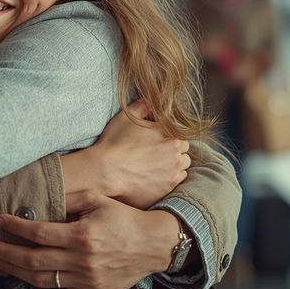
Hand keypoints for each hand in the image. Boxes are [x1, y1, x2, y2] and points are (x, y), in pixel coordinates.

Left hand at [0, 191, 177, 288]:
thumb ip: (68, 198)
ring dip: (11, 272)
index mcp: (82, 235)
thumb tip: (40, 196)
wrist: (153, 245)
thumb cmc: (123, 218)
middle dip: (4, 252)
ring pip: (39, 281)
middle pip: (33, 258)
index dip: (15, 226)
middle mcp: (82, 260)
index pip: (39, 232)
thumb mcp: (97, 200)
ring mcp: (85, 281)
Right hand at [62, 101, 188, 208]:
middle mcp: (175, 156)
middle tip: (157, 152)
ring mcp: (172, 174)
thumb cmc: (114, 144)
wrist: (105, 172)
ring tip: (156, 165)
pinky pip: (176, 181)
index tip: (158, 140)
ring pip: (182, 167)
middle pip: (184, 152)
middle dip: (174, 151)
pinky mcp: (166, 189)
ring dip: (174, 164)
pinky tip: (155, 175)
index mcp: (170, 136)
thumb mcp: (126, 117)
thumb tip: (151, 100)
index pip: (180, 135)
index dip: (169, 137)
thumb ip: (143, 106)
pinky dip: (169, 178)